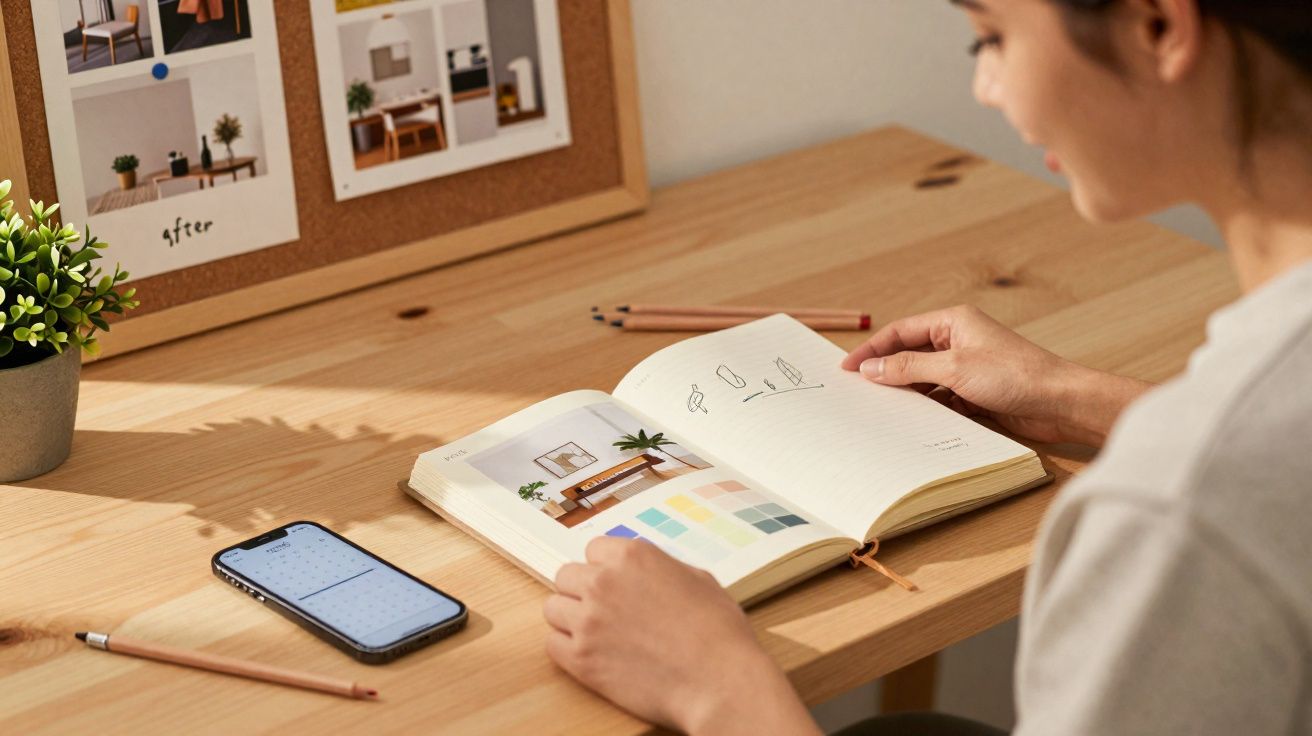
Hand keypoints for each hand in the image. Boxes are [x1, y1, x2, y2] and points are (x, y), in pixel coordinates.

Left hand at [544, 538, 819, 735]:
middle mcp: (603, 582)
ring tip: (595, 633)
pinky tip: (590, 654)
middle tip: (603, 610)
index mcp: (632, 556)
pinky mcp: (581, 659)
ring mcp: (588, 621)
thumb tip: (647, 573)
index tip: (614, 584)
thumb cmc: (718, 632)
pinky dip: (566, 649)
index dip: (605, 568)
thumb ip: (660, 568)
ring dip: (570, 618)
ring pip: (553, 608)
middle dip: (582, 591)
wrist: (719, 681)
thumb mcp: (697, 579)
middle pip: (566, 576)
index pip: (593, 550)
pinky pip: (552, 644)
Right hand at [841, 305, 1150, 445]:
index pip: (901, 331)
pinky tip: (912, 420)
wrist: (1060, 403)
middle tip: (857, 390)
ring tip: (880, 409)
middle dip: (885, 371)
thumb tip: (872, 368)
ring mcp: (967, 367)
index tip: (848, 367)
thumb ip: (909, 367)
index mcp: (954, 322)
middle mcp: (958, 341)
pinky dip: (925, 407)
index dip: (872, 349)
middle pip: (909, 354)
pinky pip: (939, 398)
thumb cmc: (1017, 375)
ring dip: (905, 392)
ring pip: (923, 378)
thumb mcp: (954, 368)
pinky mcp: (975, 392)